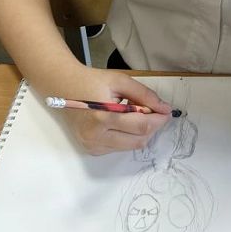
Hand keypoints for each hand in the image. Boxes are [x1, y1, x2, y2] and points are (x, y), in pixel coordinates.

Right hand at [58, 68, 172, 154]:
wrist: (63, 87)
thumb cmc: (92, 81)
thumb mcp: (120, 81)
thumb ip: (144, 95)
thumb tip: (164, 109)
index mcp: (103, 117)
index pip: (142, 126)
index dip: (159, 119)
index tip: (167, 112)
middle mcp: (96, 137)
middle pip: (138, 140)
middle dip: (152, 127)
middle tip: (155, 113)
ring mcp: (92, 146)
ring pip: (130, 146)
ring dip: (140, 133)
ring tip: (136, 115)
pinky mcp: (91, 150)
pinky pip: (118, 148)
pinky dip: (126, 137)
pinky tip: (122, 122)